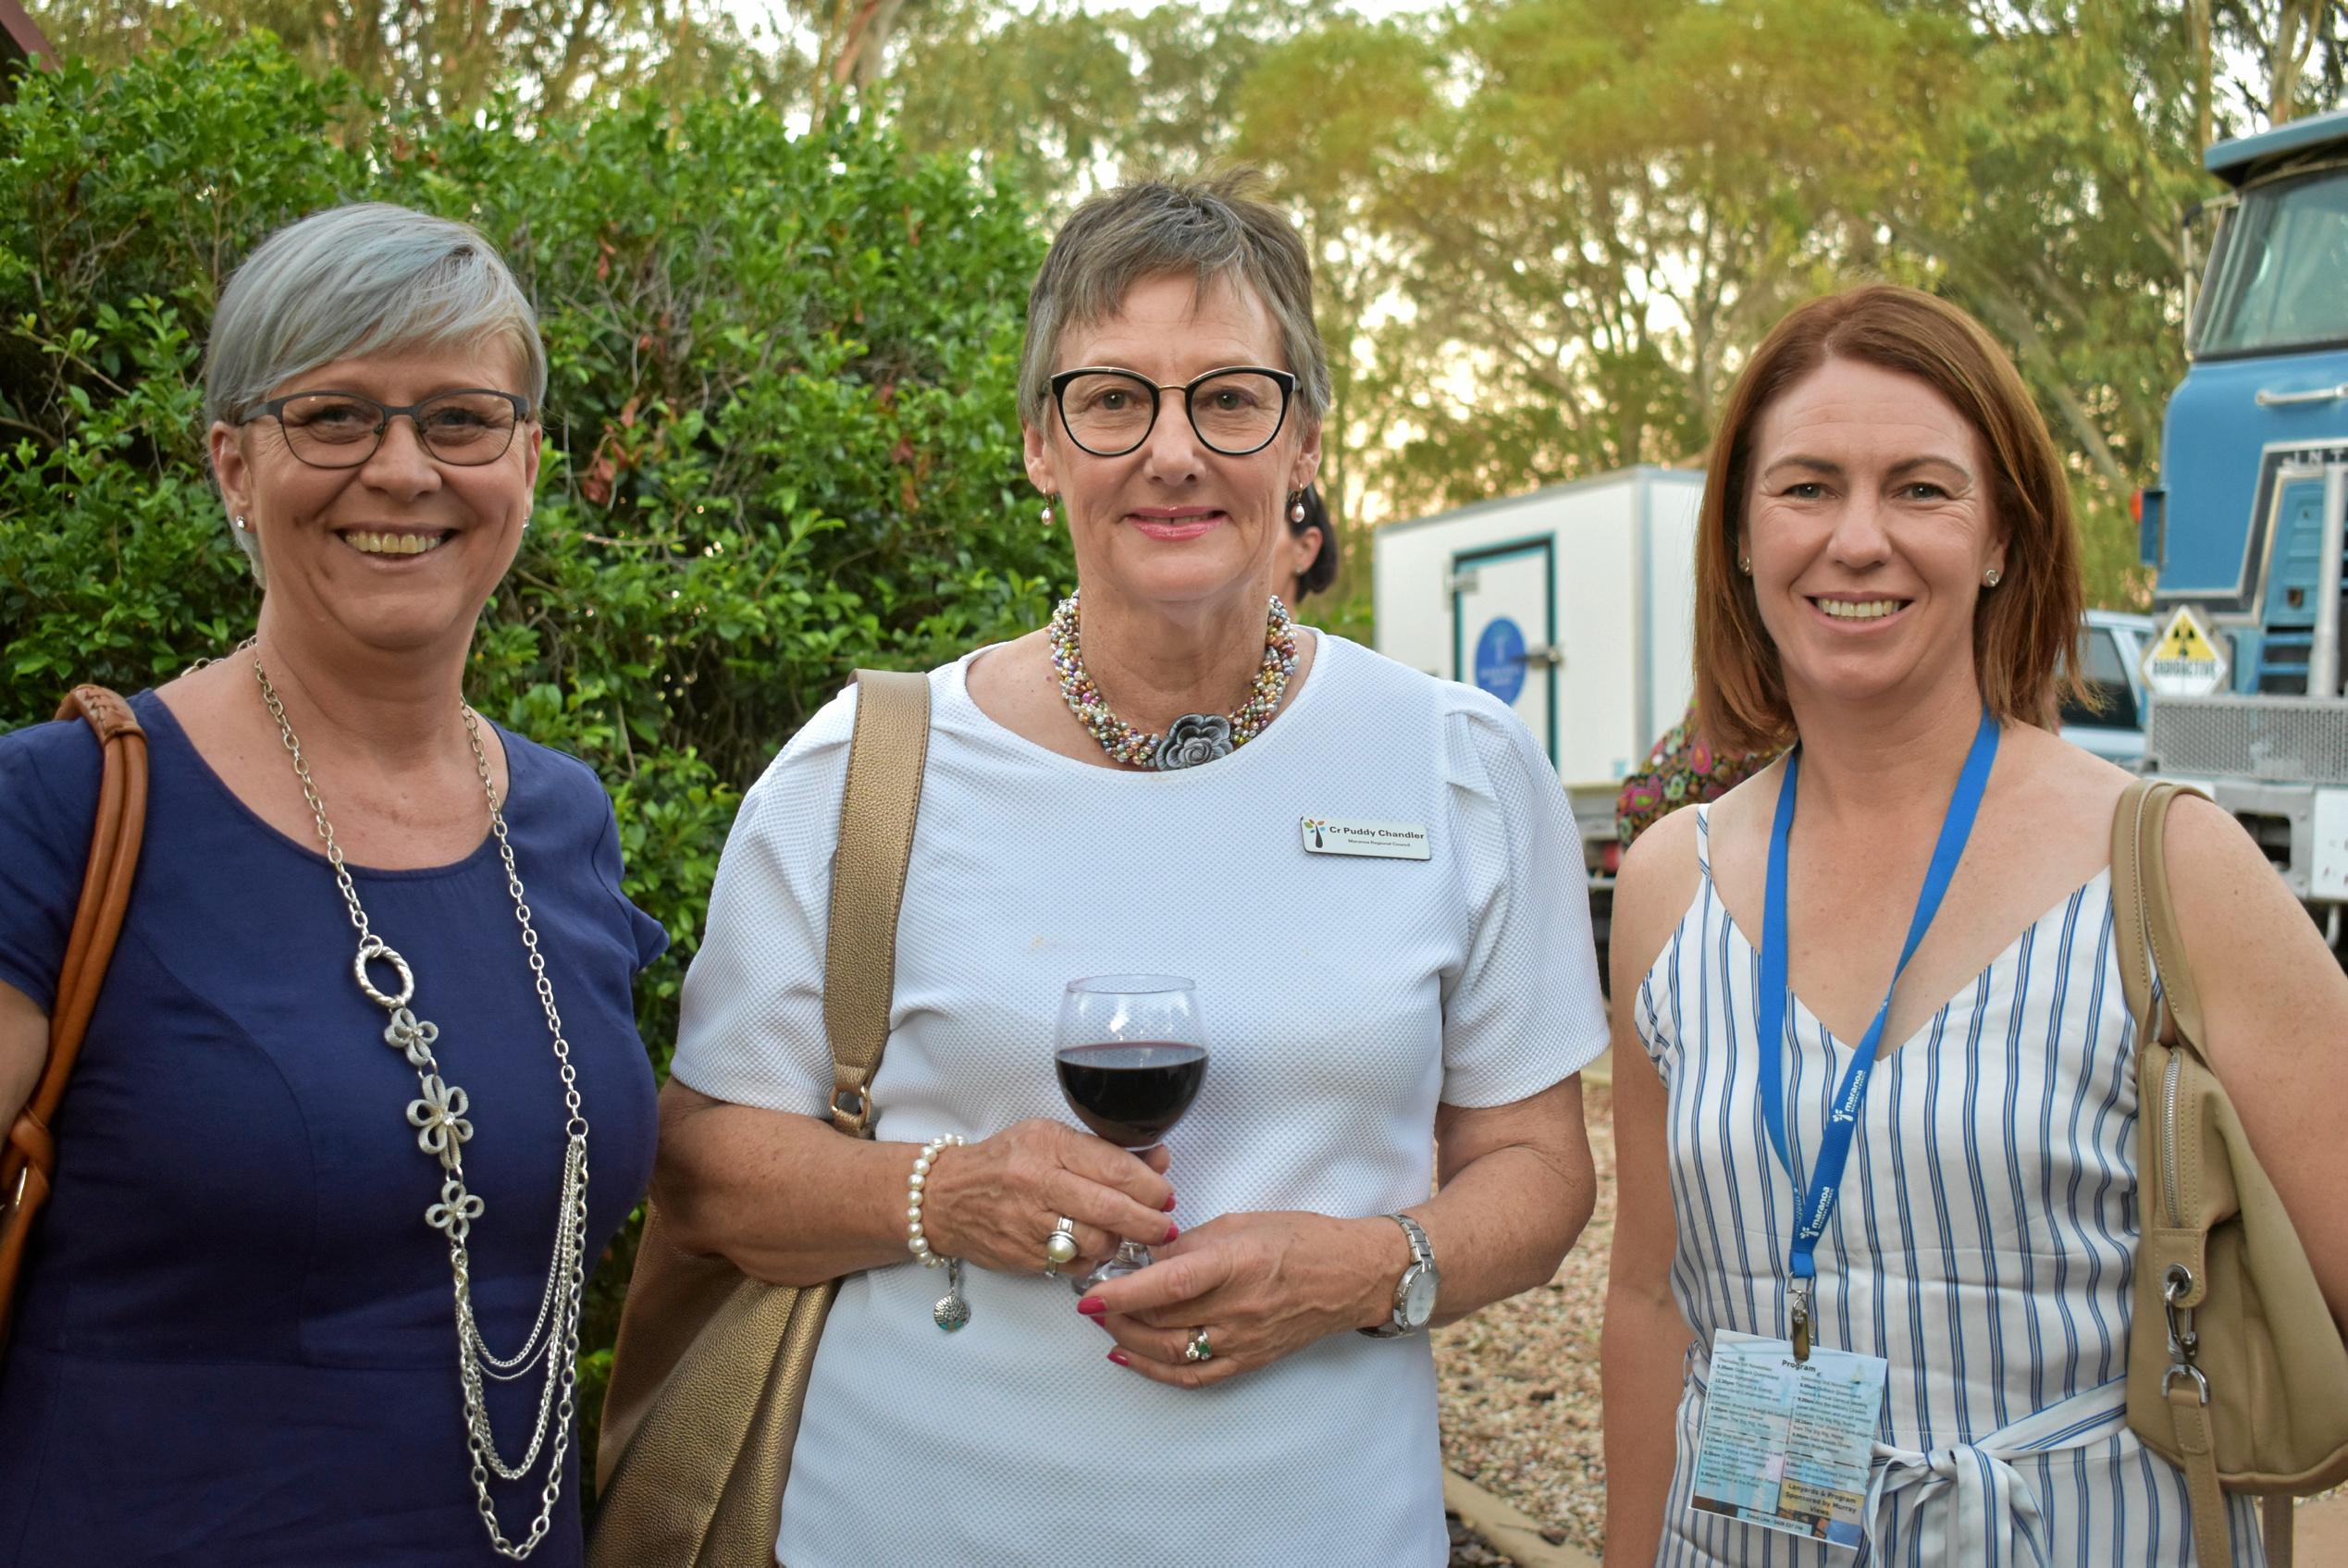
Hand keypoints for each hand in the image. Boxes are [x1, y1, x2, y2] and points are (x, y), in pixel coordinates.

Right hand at [919, 1118, 1175, 1276]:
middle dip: (1149, 1222)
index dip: (1151, 1186)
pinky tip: (1090, 1247)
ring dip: (1120, 1242)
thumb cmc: (1003, 1162)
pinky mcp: (1024, 1256)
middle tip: (1164, 1227)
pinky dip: (1092, 1259)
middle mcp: (1037, 1183)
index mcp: (1048, 1144)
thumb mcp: (1049, 1139)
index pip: (1115, 1167)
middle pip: (1112, 1209)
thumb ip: (1103, 1151)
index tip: (1166, 1195)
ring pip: (1097, 1242)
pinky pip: (1075, 1265)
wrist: (944, 1197)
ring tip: (1121, 1234)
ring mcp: (1029, 1223)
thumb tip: (1158, 1161)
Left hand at [1076, 1211, 1404, 1386]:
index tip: (1091, 1293)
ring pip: (1169, 1353)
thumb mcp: (1242, 1223)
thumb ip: (1192, 1243)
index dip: (1124, 1292)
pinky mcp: (1249, 1361)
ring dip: (1128, 1340)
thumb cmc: (1302, 1240)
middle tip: (1093, 1297)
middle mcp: (1238, 1308)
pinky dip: (1155, 1370)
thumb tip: (1148, 1257)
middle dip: (1116, 1313)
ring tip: (1107, 1322)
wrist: (1352, 1277)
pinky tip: (1130, 1357)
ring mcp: (1244, 1340)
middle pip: (1161, 1321)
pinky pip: (1193, 1376)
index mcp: (1237, 1264)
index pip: (1169, 1285)